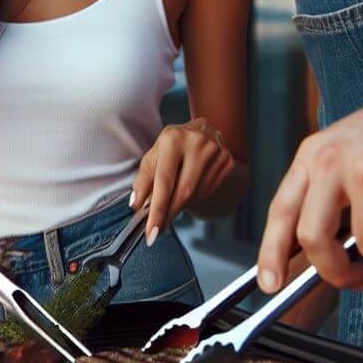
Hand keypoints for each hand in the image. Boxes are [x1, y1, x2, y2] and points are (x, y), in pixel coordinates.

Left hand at [131, 117, 234, 245]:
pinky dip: (195, 200)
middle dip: (169, 214)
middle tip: (158, 230)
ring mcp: (215, 152)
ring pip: (197, 194)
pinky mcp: (226, 162)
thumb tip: (136, 204)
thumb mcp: (154, 155)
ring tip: (172, 205)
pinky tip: (189, 194)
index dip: (157, 209)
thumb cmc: (173, 146)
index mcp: (173, 138)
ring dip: (181, 206)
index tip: (151, 232)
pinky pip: (208, 192)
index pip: (164, 180)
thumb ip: (144, 179)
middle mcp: (197, 143)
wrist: (202, 131)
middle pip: (184, 191)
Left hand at [256, 65, 362, 292]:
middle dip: (336, 272)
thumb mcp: (348, 154)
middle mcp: (333, 160)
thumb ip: (329, 198)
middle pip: (313, 238)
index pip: (281, 211)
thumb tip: (320, 257)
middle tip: (358, 279)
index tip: (269, 284)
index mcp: (313, 155)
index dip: (271, 253)